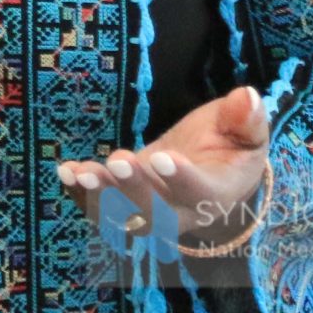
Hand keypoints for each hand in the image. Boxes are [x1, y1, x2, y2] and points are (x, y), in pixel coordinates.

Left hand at [57, 84, 273, 252]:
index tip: (163, 157)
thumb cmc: (228, 145)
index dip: (182, 180)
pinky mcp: (124, 204)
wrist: (210, 170)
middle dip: (133, 189)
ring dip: (101, 196)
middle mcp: (182, 212)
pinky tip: (66, 171)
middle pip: (157, 213)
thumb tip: (247, 96)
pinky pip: (100, 207)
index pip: (201, 193)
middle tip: (118, 159)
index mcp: (217, 193)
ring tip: (82, 172)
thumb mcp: (245, 130)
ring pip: (124, 216)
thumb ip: (246, 119)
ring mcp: (151, 213)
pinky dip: (81, 192)